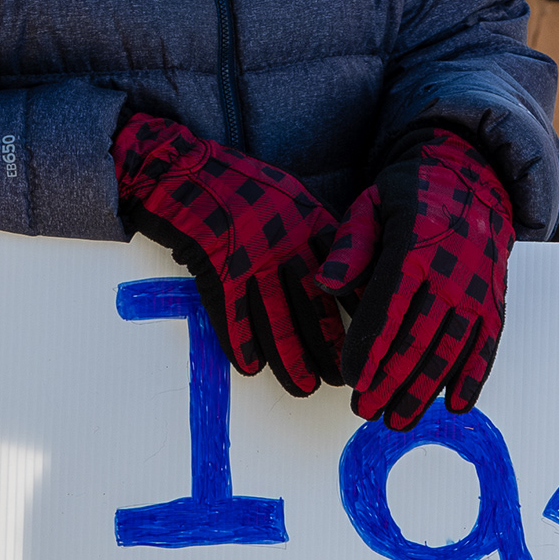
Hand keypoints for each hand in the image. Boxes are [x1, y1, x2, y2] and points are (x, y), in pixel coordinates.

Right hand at [116, 110, 337, 395]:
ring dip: (289, 357)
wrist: (183, 172)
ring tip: (303, 388)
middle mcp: (284, 241)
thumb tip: (347, 276)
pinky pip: (230, 315)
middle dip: (328, 345)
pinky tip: (251, 368)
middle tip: (341, 379)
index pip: (342, 272)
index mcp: (309, 222)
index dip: (356, 310)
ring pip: (274, 318)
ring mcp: (248, 257)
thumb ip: (320, 233)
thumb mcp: (294, 199)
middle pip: (312, 303)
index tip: (374, 339)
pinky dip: (240, 342)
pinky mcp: (215, 269)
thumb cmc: (241, 187)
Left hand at [314, 127, 513, 429]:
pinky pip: (486, 346)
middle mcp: (452, 271)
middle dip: (390, 381)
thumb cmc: (409, 197)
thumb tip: (326, 283)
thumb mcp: (371, 204)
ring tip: (398, 420)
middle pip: (419, 337)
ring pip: (451, 350)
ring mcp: (477, 290)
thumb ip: (349, 245)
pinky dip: (473, 378)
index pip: (388, 306)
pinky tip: (456, 406)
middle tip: (364, 411)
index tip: (351, 379)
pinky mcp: (495, 303)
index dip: (370, 347)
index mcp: (415, 245)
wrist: (473, 180)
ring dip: (425, 390)